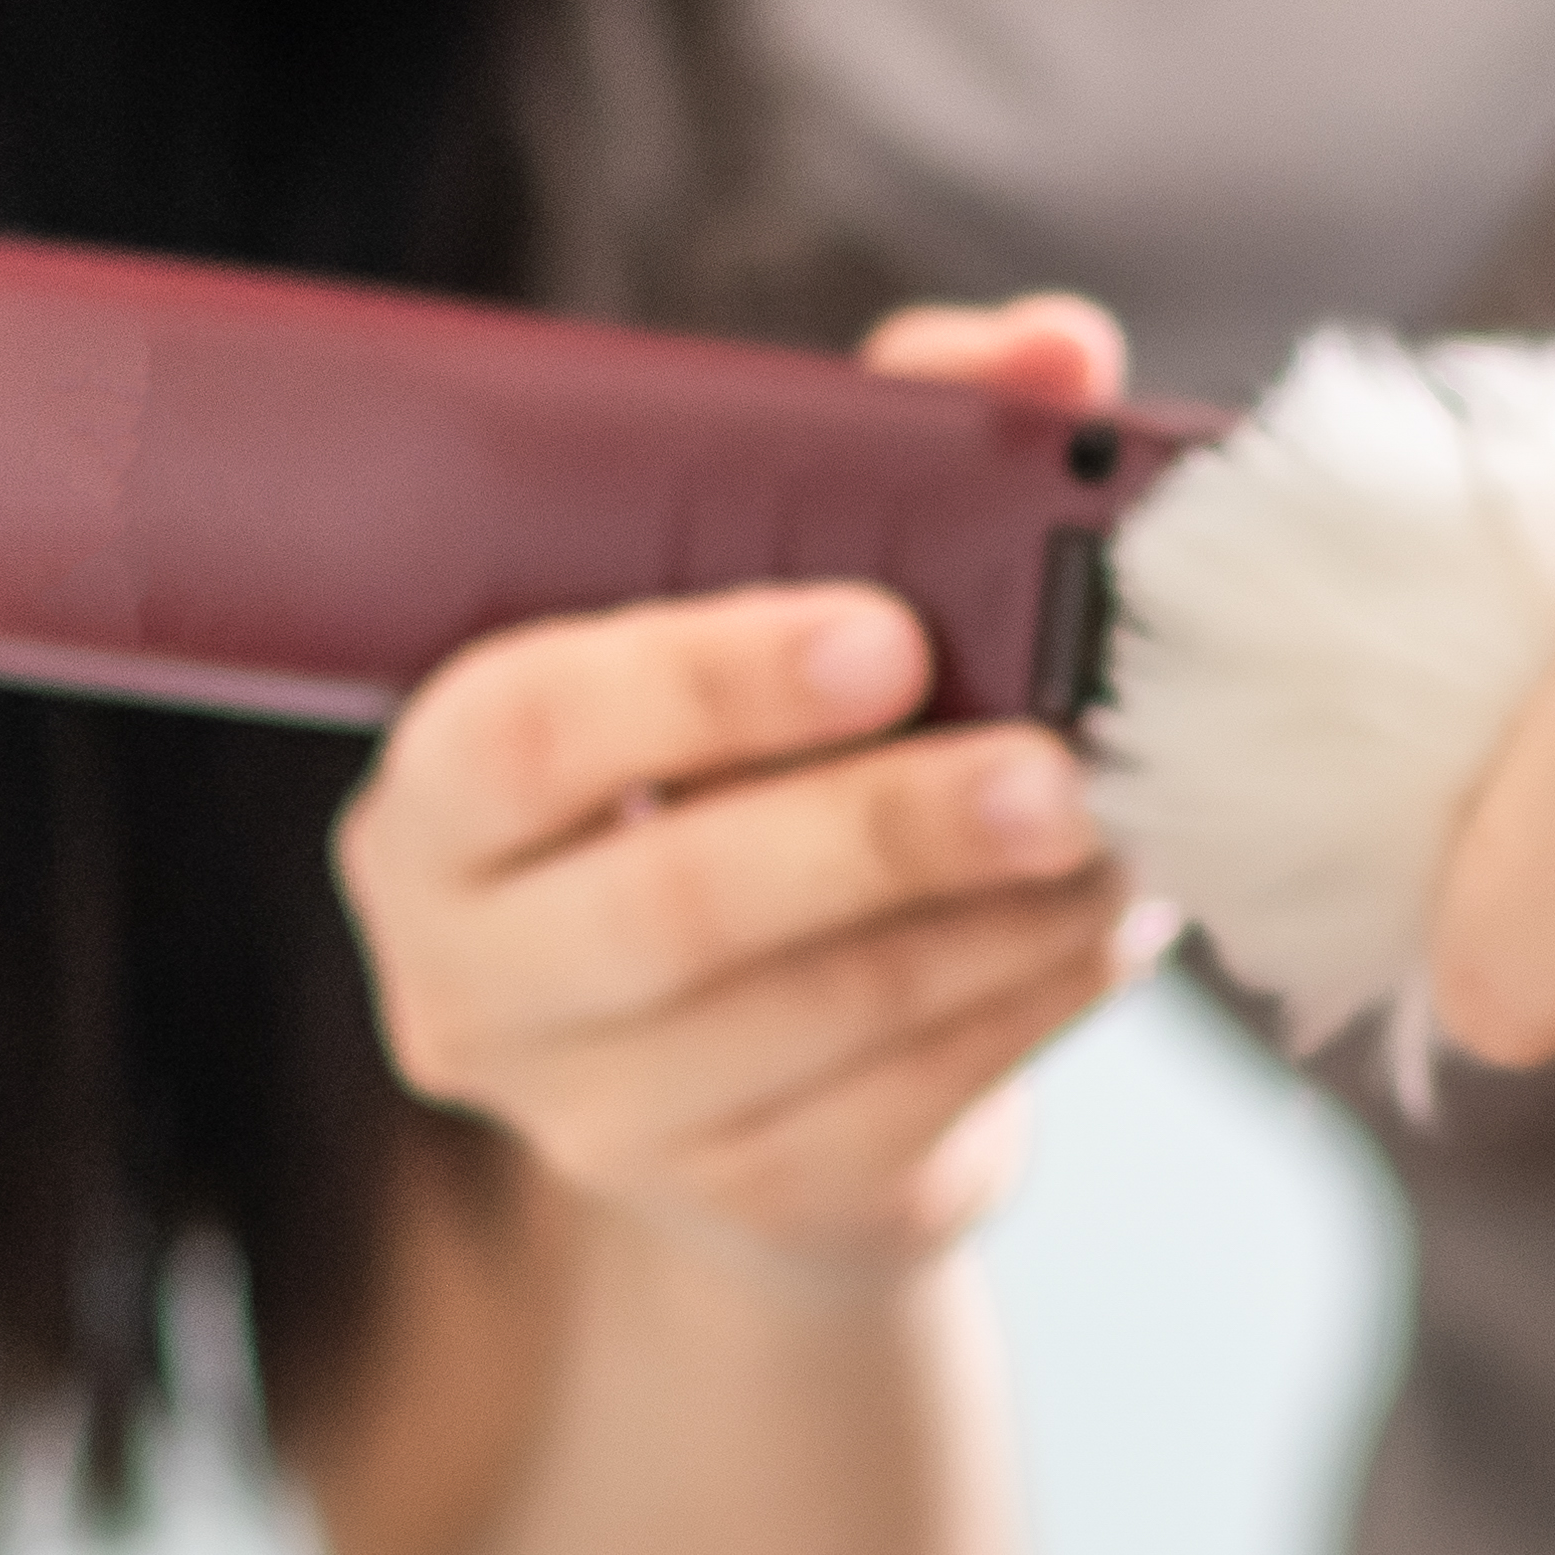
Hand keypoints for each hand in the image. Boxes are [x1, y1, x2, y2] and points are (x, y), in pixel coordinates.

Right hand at [326, 297, 1163, 1283]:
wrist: (752, 1067)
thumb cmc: (744, 782)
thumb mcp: (770, 615)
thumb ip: (884, 456)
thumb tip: (1055, 349)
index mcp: (435, 804)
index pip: (522, 733)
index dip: (703, 683)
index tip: (885, 635)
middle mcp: (473, 980)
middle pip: (672, 905)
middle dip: (883, 829)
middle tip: (1057, 768)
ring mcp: (598, 1121)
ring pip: (817, 1018)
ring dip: (998, 919)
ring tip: (1119, 832)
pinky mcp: (745, 1205)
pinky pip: (911, 1102)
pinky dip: (1034, 1001)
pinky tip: (1109, 926)